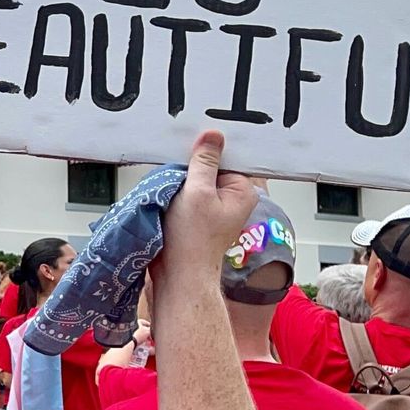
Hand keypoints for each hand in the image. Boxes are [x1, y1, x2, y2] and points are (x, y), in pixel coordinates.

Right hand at [155, 130, 258, 276]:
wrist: (178, 274)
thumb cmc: (191, 240)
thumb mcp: (197, 192)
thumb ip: (205, 162)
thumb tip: (213, 136)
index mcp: (243, 191)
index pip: (229, 156)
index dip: (211, 148)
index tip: (193, 139)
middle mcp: (232, 197)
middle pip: (212, 165)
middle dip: (193, 163)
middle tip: (178, 161)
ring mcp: (215, 206)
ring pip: (197, 177)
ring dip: (181, 176)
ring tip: (171, 181)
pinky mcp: (198, 213)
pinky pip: (188, 190)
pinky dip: (176, 187)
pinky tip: (166, 189)